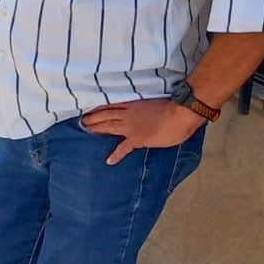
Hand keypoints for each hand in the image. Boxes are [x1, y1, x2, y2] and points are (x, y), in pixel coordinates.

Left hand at [80, 97, 206, 164]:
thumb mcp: (154, 103)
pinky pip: (123, 148)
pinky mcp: (137, 138)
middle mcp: (128, 114)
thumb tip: (146, 111)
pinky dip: (116, 155)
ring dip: (96, 128)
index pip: (111, 104)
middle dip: (92, 117)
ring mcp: (131, 126)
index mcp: (133, 104)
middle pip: (105, 114)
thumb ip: (145, 107)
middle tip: (81, 120)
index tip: (90, 107)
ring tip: (85, 130)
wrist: (181, 113)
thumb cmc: (174, 107)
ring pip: (108, 125)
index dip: (99, 107)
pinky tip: (109, 160)